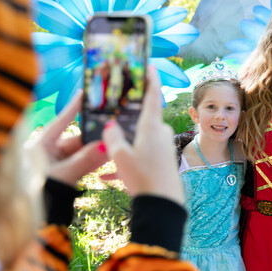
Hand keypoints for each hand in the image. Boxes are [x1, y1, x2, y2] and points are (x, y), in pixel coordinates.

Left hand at [33, 93, 108, 185]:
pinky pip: (80, 164)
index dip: (73, 108)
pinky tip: (107, 159)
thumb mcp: (63, 174)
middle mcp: (46, 151)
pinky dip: (92, 162)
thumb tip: (105, 147)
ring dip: (96, 151)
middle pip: (74, 139)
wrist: (35, 220)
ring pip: (80, 153)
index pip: (60, 122)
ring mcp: (54, 163)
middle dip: (92, 138)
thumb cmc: (41, 193)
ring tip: (112, 147)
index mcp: (39, 145)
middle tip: (110, 131)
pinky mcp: (62, 174)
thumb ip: (85, 160)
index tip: (85, 94)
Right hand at [102, 67, 184, 205]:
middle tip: (113, 120)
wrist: (162, 205)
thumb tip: (111, 125)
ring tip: (107, 159)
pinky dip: (129, 163)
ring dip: (126, 147)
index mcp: (151, 126)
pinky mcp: (164, 161)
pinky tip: (110, 178)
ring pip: (141, 140)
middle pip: (143, 119)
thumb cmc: (142, 177)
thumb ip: (113, 137)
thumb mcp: (119, 156)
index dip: (150, 79)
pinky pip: (144, 156)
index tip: (149, 65)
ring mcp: (164, 147)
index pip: (152, 95)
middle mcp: (161, 133)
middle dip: (128, 122)